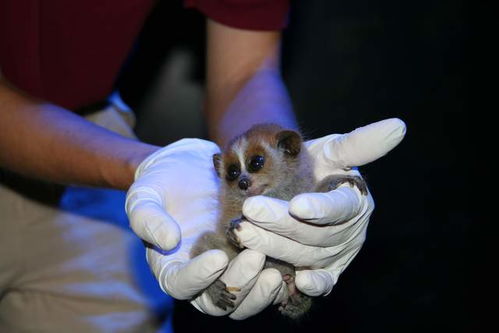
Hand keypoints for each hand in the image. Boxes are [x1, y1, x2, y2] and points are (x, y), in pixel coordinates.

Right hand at [125, 139, 286, 317]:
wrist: (190, 167)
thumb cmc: (163, 182)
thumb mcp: (145, 194)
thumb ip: (147, 217)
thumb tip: (168, 240)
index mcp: (171, 267)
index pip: (180, 285)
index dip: (197, 278)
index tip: (216, 257)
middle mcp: (202, 277)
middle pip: (219, 302)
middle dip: (239, 286)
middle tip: (256, 257)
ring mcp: (229, 269)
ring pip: (245, 299)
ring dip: (261, 291)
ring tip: (277, 270)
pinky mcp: (251, 258)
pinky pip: (264, 281)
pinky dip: (278, 281)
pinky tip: (292, 265)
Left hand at [232, 118, 406, 295]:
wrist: (297, 186)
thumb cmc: (315, 166)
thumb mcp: (333, 150)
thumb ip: (360, 144)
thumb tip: (399, 126)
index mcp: (355, 200)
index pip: (341, 207)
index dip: (321, 208)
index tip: (298, 205)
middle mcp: (349, 232)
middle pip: (316, 234)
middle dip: (281, 223)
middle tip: (249, 212)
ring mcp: (337, 254)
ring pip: (307, 255)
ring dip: (275, 247)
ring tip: (243, 232)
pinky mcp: (326, 271)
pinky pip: (323, 282)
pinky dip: (313, 285)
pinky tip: (297, 282)